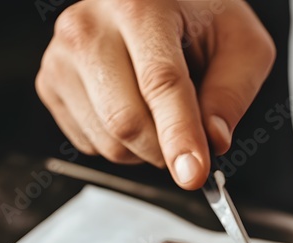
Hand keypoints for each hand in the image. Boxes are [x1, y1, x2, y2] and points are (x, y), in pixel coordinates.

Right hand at [36, 0, 274, 188]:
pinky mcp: (50, 82)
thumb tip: (213, 142)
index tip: (193, 174)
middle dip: (166, 150)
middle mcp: (90, 25)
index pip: (160, 82)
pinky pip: (90, 143)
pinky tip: (133, 108)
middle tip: (193, 144)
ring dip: (145, 149)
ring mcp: (62, 55)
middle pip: (125, 120)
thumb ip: (233, 93)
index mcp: (140, 5)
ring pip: (107, 141)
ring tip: (161, 111)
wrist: (154, 0)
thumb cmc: (199, 18)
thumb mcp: (242, 45)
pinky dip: (121, 144)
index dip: (179, 134)